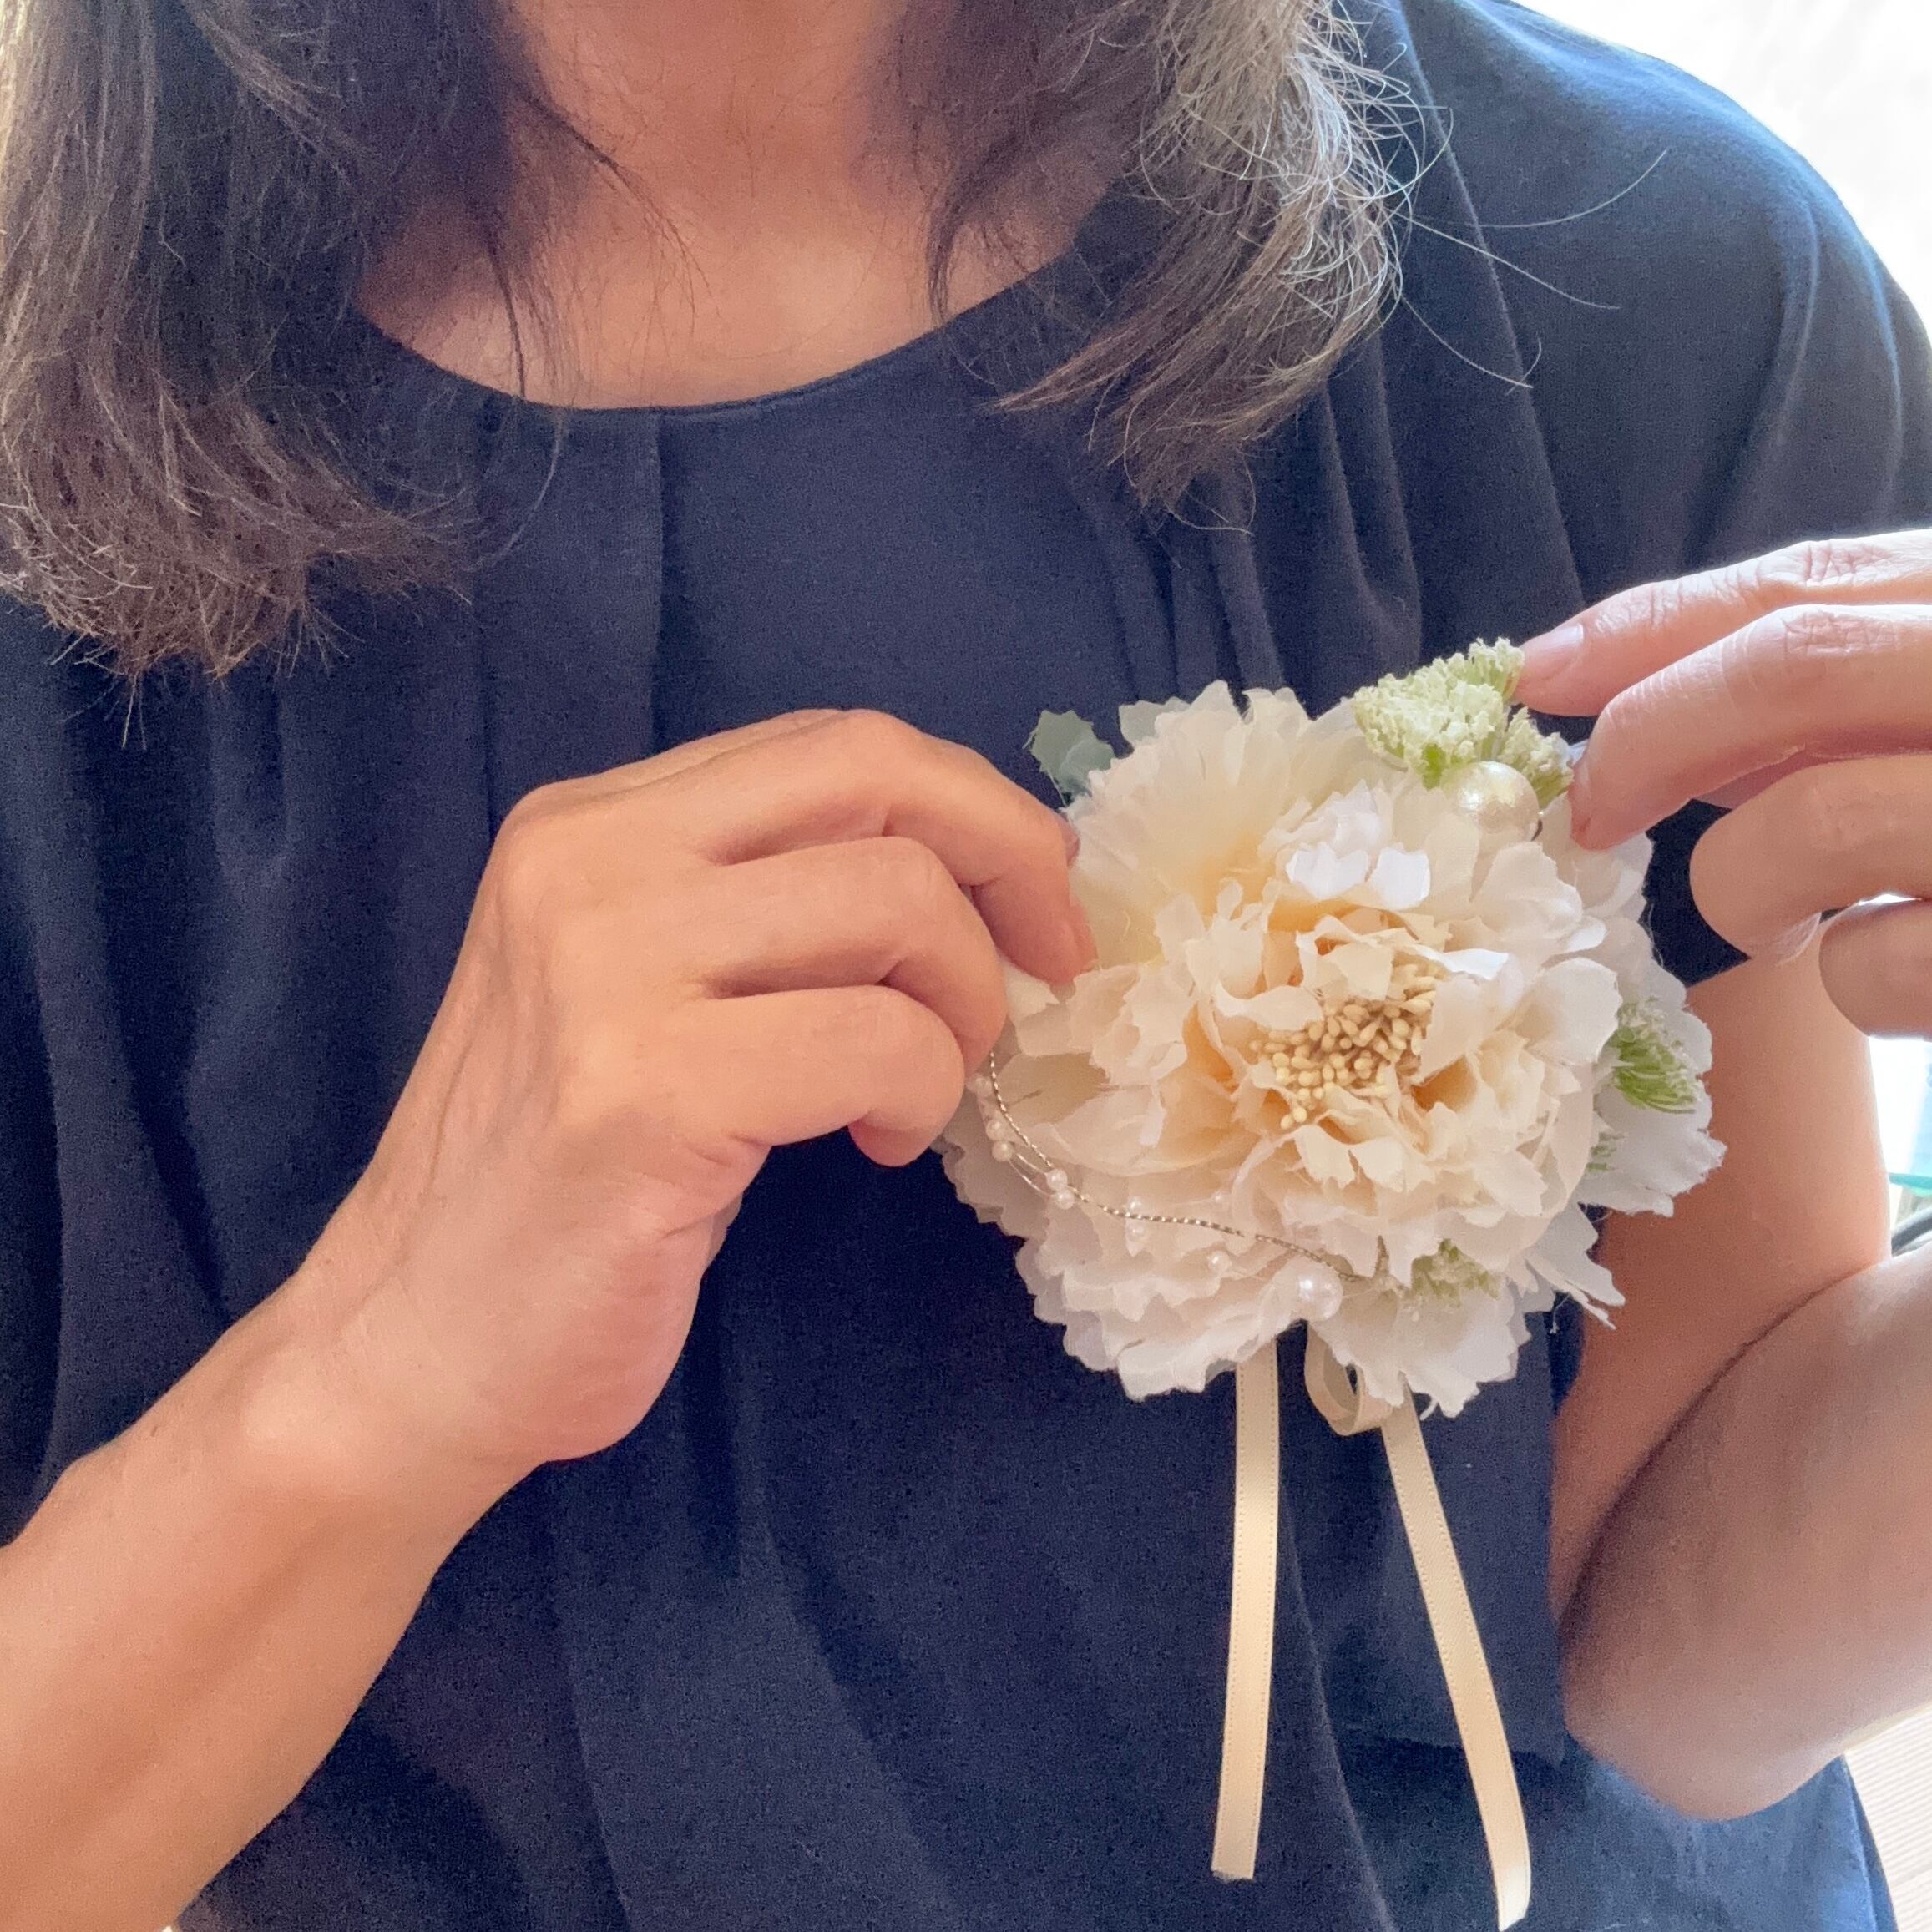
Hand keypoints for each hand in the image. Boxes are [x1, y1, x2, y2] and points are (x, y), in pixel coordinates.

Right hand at [295, 710, 1091, 1499]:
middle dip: (1010, 869)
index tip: (1033, 898)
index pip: (835, 744)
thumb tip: (971, 868)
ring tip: (916, 1092)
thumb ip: (761, 904)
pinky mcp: (643, 1091)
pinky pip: (878, 1041)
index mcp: (588, 824)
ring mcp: (604, 969)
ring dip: (962, 1007)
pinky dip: (922, 1093)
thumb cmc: (558, 1175)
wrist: (416, 1341)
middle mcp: (586, 864)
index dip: (972, 805)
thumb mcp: (640, 991)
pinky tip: (875, 1144)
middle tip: (1043, 974)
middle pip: (878, 778)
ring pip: (897, 902)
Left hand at [1516, 530, 1931, 1035]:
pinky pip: (1877, 967)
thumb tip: (1650, 715)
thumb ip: (1847, 686)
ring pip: (1815, 822)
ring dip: (1741, 880)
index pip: (1813, 579)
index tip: (1534, 674)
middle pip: (1795, 665)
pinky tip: (1883, 969)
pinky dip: (1846, 980)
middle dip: (1650, 736)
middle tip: (1586, 809)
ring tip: (1768, 908)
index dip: (1650, 624)